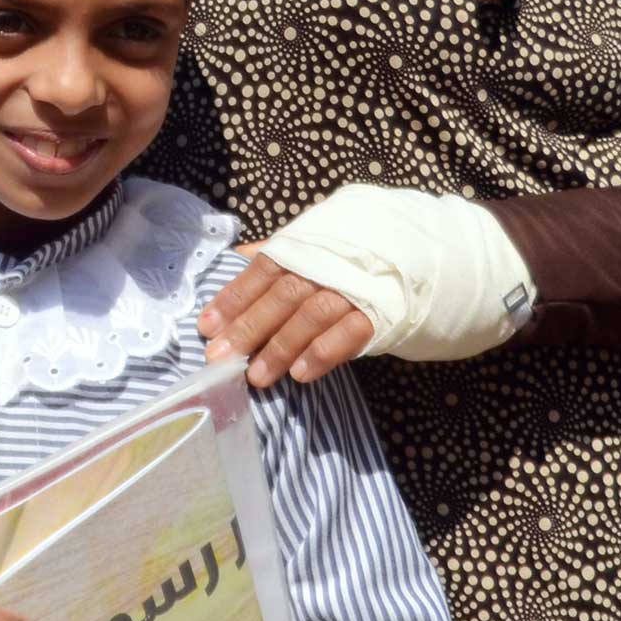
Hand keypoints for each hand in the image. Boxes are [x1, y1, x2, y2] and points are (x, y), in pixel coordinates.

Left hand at [199, 248, 373, 386]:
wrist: (414, 259)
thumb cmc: (350, 258)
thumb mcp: (315, 244)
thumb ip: (278, 253)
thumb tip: (235, 255)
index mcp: (305, 246)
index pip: (263, 270)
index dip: (233, 298)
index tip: (206, 328)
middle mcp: (328, 264)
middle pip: (282, 296)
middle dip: (249, 328)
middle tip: (220, 358)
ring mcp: (354, 287)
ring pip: (312, 316)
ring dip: (281, 347)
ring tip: (256, 376)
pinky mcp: (379, 312)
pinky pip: (349, 333)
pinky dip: (323, 352)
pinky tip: (300, 374)